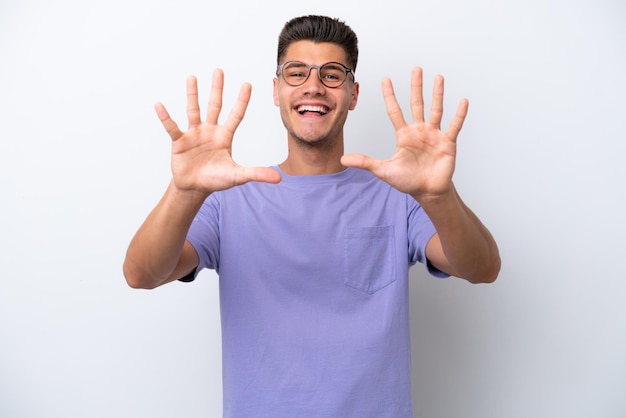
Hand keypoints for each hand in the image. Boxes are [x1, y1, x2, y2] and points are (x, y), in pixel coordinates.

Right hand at [155, 69, 280, 194]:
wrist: (195, 188)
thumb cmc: (216, 179)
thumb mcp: (238, 176)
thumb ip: (256, 174)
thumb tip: (279, 178)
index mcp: (225, 136)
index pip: (236, 115)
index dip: (242, 100)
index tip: (247, 84)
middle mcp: (210, 131)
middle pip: (215, 106)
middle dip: (217, 88)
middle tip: (219, 70)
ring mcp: (194, 134)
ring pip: (194, 110)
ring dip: (193, 94)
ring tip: (192, 77)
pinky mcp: (179, 141)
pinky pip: (172, 127)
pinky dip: (166, 117)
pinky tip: (160, 105)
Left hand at [341, 67, 467, 201]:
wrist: (427, 192)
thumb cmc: (407, 181)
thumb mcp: (383, 170)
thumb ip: (365, 162)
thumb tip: (344, 159)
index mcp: (404, 134)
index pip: (395, 111)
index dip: (389, 95)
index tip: (385, 79)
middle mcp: (419, 131)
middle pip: (417, 104)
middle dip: (416, 86)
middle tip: (416, 69)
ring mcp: (434, 135)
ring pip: (435, 110)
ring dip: (437, 94)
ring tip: (438, 77)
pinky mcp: (447, 143)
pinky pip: (454, 126)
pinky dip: (459, 114)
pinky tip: (463, 101)